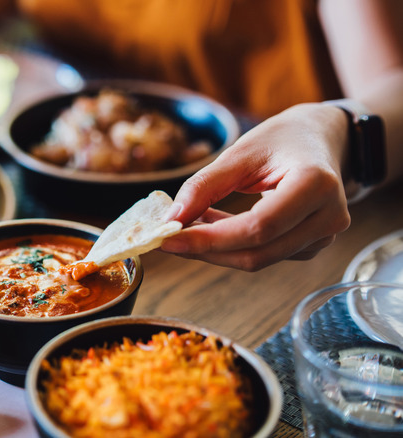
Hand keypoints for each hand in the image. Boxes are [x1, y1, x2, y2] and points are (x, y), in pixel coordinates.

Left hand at [160, 103, 351, 270]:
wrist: (322, 138)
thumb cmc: (283, 139)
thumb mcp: (240, 152)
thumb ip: (205, 185)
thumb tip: (172, 218)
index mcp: (316, 185)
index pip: (257, 227)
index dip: (209, 239)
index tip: (168, 238)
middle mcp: (328, 216)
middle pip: (258, 252)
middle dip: (207, 250)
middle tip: (167, 239)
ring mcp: (324, 235)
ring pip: (259, 259)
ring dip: (216, 248)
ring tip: (188, 224)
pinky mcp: (313, 245)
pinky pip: (266, 254)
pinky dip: (232, 246)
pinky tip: (212, 226)